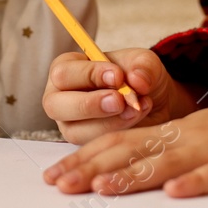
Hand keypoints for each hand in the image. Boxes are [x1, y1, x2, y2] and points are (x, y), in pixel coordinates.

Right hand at [41, 48, 194, 143]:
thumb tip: (138, 80)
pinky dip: (117, 133)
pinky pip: (93, 145)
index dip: (89, 75)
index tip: (118, 76)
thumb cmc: (137, 75)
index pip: (64, 73)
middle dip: (88, 104)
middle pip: (55, 105)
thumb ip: (143, 65)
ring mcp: (69, 124)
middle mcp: (60, 97)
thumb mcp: (144, 62)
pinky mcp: (83, 144)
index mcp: (66, 68)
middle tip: (119, 101)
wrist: (152, 100)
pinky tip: (137, 118)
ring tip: (136, 109)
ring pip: (75, 131)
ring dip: (108, 122)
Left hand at [41, 92, 207, 197]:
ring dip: (134, 175)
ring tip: (102, 189)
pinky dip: (196, 182)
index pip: (122, 141)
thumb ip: (169, 150)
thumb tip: (128, 172)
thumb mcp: (203, 136)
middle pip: (134, 149)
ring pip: (169, 160)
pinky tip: (175, 192)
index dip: (87, 157)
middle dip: (93, 168)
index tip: (54, 173)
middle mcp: (190, 135)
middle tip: (58, 184)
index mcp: (177, 130)